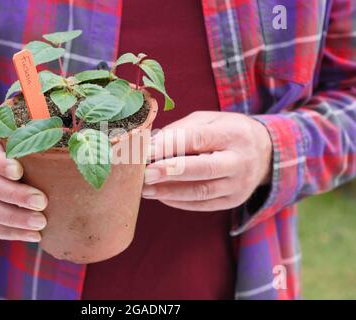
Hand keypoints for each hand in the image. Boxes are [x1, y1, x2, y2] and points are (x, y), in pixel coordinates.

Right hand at [0, 133, 47, 241]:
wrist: (37, 169)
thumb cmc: (44, 146)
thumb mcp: (44, 135)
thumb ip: (53, 136)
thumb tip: (80, 139)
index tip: (18, 172)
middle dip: (14, 194)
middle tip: (41, 201)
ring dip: (15, 218)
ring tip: (42, 223)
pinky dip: (14, 234)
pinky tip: (37, 236)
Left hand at [142, 111, 271, 210]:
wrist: (265, 153)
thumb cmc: (227, 131)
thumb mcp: (209, 119)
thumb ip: (181, 130)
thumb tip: (150, 145)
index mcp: (234, 133)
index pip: (198, 139)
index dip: (170, 145)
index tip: (145, 151)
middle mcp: (240, 161)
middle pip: (204, 169)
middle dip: (171, 172)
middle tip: (145, 174)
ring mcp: (239, 184)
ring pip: (201, 191)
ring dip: (169, 191)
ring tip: (145, 189)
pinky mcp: (234, 201)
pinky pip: (203, 204)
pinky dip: (178, 201)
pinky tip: (160, 196)